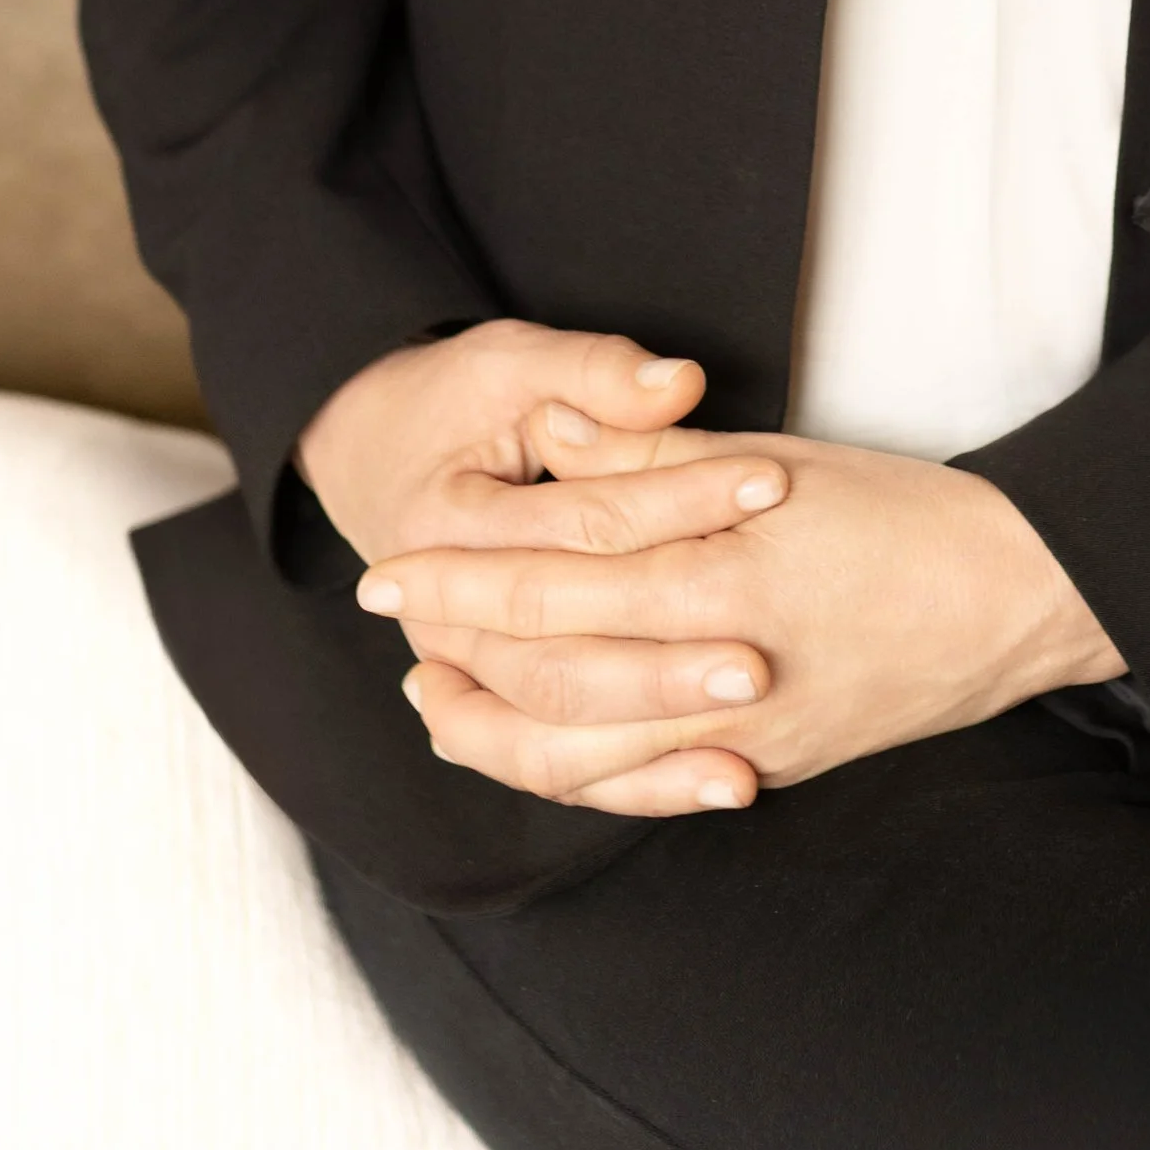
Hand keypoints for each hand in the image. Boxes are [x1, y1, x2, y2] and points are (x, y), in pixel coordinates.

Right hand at [295, 320, 790, 813]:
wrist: (379, 456)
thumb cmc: (459, 400)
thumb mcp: (516, 365)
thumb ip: (596, 375)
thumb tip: (679, 383)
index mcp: (444, 526)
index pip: (583, 524)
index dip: (680, 500)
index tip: (770, 485)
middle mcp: (439, 624)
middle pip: (560, 659)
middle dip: (665, 664)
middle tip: (761, 661)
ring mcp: (466, 683)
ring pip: (557, 739)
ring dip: (658, 739)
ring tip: (756, 721)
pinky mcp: (501, 716)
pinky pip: (569, 773)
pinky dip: (646, 783)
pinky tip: (734, 777)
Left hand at [362, 418, 1125, 814]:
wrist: (1014, 597)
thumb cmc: (900, 511)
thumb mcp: (773, 459)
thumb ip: (650, 459)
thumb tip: (550, 437)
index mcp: (722, 574)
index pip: (558, 576)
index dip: (464, 572)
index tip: (392, 563)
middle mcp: (725, 668)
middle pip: (551, 673)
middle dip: (457, 649)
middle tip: (388, 622)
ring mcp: (746, 737)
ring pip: (584, 760)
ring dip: (494, 733)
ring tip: (434, 700)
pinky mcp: (767, 771)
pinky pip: (645, 790)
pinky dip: (574, 777)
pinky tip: (534, 747)